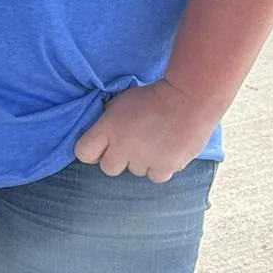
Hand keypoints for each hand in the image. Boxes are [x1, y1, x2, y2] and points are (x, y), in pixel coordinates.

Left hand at [73, 79, 218, 182]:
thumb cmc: (153, 96)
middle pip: (108, 168)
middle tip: (130, 145)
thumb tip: (100, 134)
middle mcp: (123, 147)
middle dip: (116, 159)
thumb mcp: (120, 101)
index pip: (83, 153)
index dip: (91, 151)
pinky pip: (156, 176)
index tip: (101, 145)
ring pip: (135, 172)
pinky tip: (165, 152)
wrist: (188, 99)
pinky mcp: (166, 167)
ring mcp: (144, 159)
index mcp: (108, 128)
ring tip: (153, 143)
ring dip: (141, 162)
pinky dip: (160, 167)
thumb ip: (108, 120)